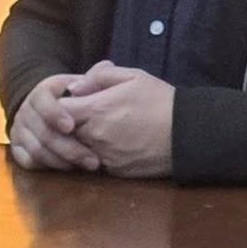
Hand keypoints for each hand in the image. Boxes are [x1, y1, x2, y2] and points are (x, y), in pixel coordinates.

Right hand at [7, 73, 101, 172]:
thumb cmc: (71, 99)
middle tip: (93, 161)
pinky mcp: (17, 148)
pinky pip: (28, 162)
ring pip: (36, 150)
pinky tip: (69, 169)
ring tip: (87, 167)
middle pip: (42, 132)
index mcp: (41, 92)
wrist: (47, 110)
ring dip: (62, 161)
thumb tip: (107, 66)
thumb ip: (95, 76)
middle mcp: (25, 111)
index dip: (55, 114)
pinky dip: (49, 167)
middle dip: (68, 148)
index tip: (71, 126)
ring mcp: (19, 131)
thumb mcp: (80, 84)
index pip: (42, 101)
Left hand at [61, 61, 174, 177]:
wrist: (187, 134)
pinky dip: (97, 154)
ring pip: (78, 149)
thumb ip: (100, 76)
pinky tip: (114, 143)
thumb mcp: (133, 76)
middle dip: (70, 124)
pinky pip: (96, 161)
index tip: (75, 102)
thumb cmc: (161, 100)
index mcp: (97, 109)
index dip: (63, 106)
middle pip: (65, 132)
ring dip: (83, 140)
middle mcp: (96, 135)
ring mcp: (104, 156)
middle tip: (86, 115)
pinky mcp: (115, 171)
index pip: (59, 110)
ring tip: (102, 128)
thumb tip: (75, 86)